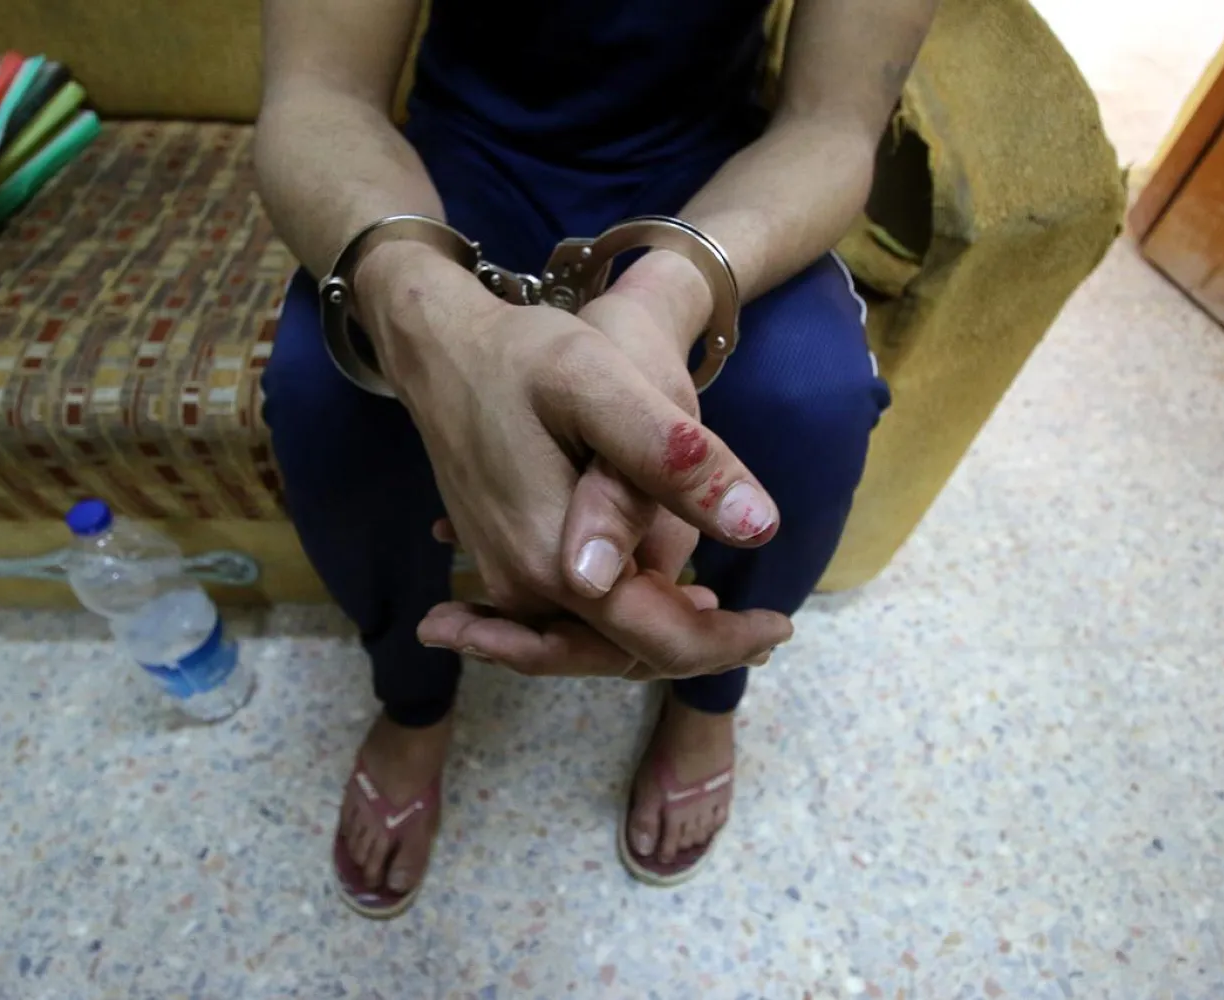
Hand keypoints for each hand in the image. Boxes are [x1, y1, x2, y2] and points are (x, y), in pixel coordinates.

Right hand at [355, 242, 790, 677]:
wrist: (441, 344)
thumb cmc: (522, 357)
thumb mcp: (604, 386)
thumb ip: (673, 460)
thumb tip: (758, 527)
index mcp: (557, 563)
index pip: (657, 640)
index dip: (725, 643)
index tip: (782, 624)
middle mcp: (523, 586)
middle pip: (624, 649)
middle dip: (697, 643)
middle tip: (764, 628)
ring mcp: (504, 575)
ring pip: (595, 633)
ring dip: (656, 629)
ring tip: (720, 612)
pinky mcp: (498, 556)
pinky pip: (565, 608)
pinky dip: (614, 611)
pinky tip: (654, 589)